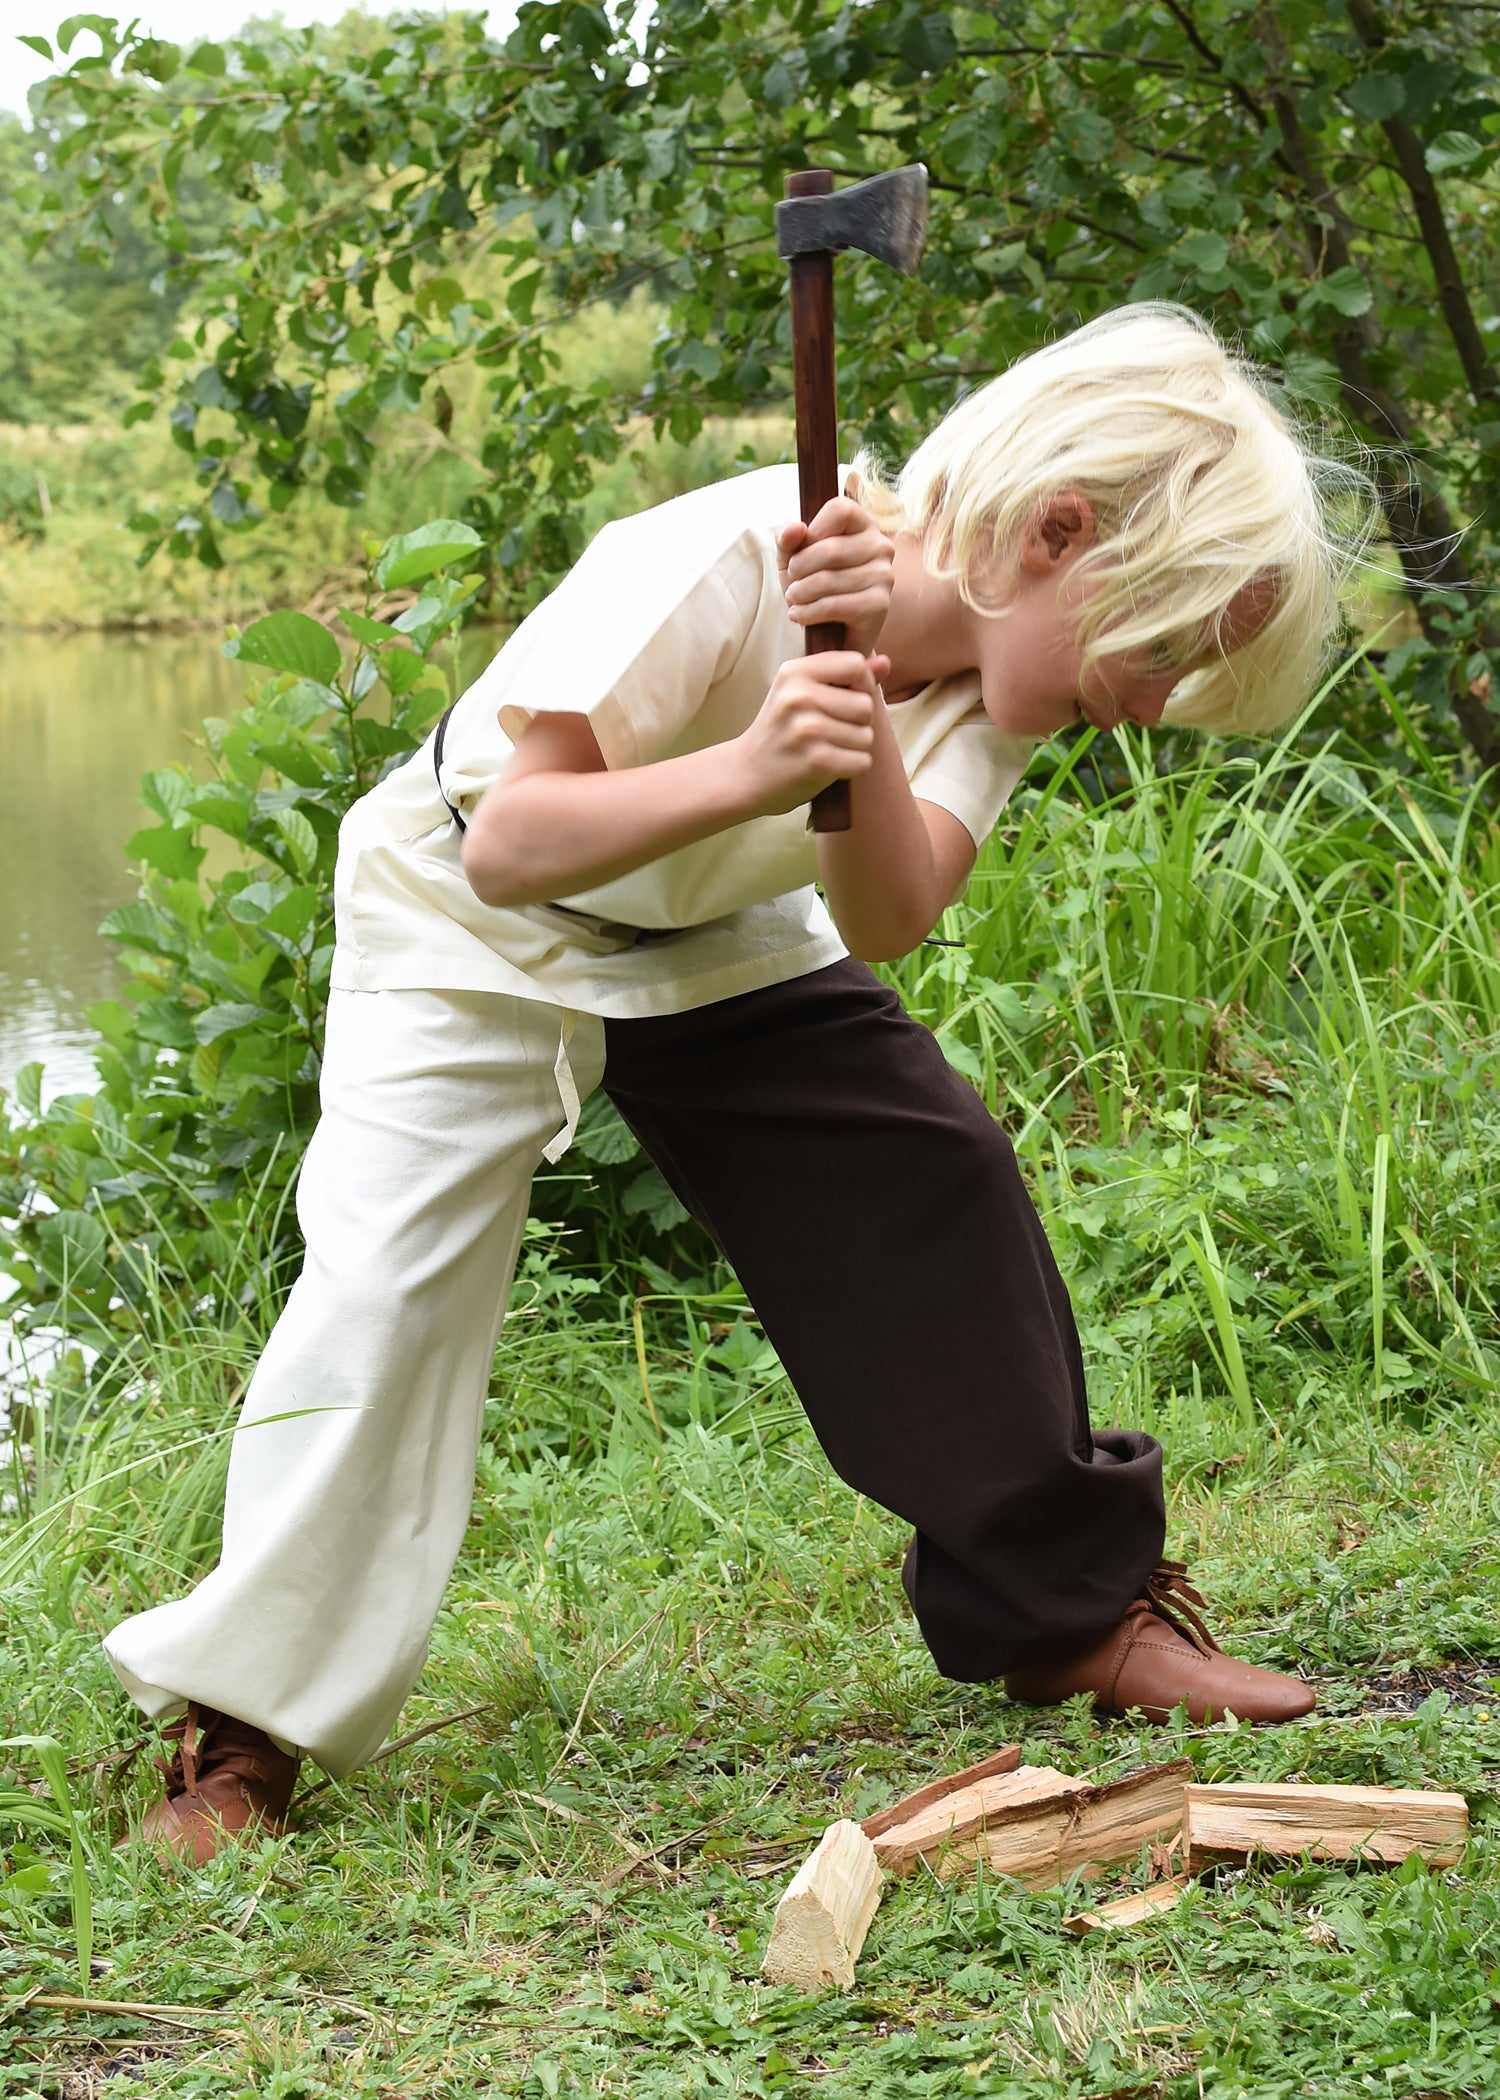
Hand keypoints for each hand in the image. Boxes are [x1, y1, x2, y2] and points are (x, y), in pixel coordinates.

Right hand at [737, 650, 890, 816]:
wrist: (745, 774)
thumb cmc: (780, 732)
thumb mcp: (800, 693)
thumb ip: (843, 676)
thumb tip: (886, 662)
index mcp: (794, 672)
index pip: (856, 664)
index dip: (861, 685)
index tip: (843, 701)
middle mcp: (799, 697)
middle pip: (866, 705)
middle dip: (857, 724)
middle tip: (830, 733)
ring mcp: (807, 729)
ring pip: (867, 736)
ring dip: (854, 748)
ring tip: (826, 749)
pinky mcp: (816, 761)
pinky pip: (862, 761)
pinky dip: (851, 768)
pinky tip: (828, 767)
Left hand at [777, 489, 894, 658]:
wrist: (834, 633)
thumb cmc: (814, 587)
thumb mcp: (794, 559)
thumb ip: (788, 539)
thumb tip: (793, 529)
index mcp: (864, 525)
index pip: (840, 509)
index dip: (812, 530)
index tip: (801, 551)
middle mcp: (881, 546)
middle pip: (829, 548)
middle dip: (799, 569)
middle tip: (791, 585)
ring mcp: (884, 575)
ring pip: (828, 580)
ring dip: (800, 594)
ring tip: (794, 601)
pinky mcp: (880, 604)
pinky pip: (834, 605)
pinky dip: (808, 612)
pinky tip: (798, 616)